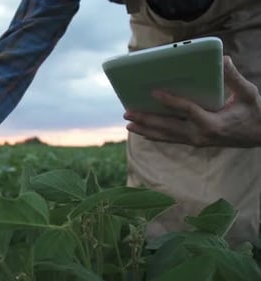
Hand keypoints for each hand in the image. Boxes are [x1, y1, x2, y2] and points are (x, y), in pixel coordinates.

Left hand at [124, 56, 260, 146]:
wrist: (260, 136)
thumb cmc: (254, 112)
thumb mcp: (248, 93)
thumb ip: (234, 77)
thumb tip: (223, 58)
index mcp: (213, 123)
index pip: (188, 110)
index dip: (171, 101)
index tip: (154, 92)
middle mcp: (201, 135)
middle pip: (168, 127)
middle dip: (146, 120)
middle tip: (127, 113)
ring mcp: (196, 141)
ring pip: (166, 136)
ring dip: (146, 129)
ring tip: (128, 124)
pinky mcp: (195, 142)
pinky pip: (171, 139)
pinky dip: (156, 135)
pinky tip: (142, 131)